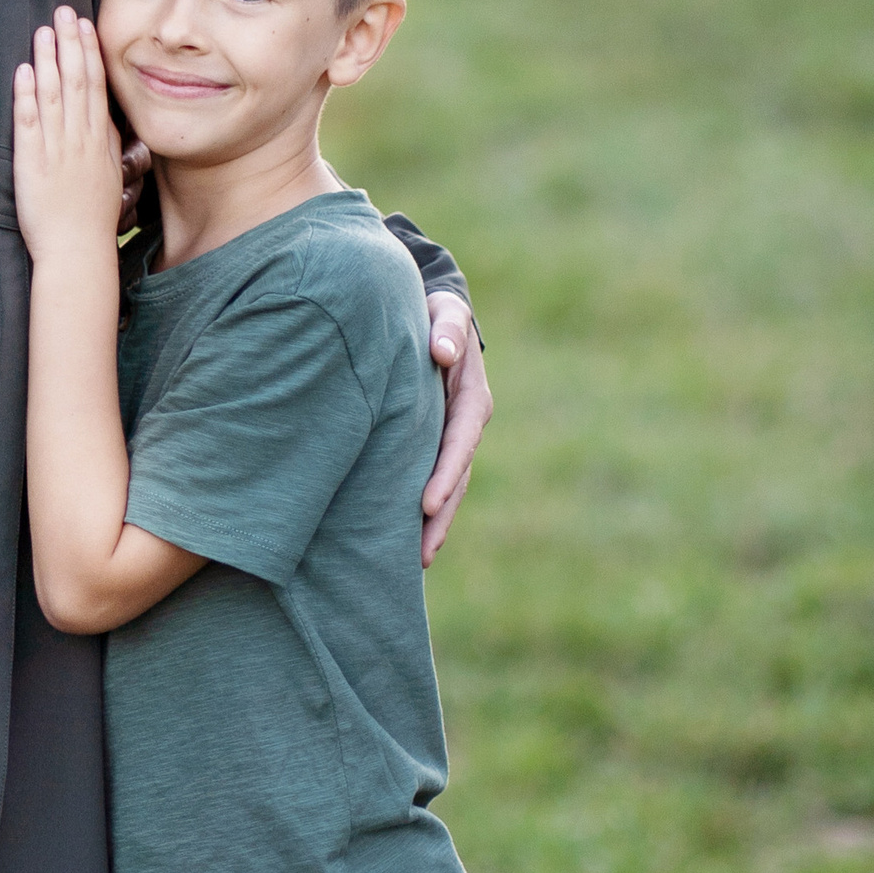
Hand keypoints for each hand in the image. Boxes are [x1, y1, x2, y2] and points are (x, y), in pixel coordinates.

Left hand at [13, 10, 125, 270]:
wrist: (78, 252)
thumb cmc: (93, 219)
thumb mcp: (109, 174)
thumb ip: (104, 143)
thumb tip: (101, 116)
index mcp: (100, 141)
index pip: (96, 87)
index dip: (89, 53)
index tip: (84, 25)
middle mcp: (80, 140)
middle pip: (77, 82)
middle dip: (70, 44)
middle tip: (64, 11)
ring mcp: (56, 150)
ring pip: (54, 97)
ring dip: (49, 60)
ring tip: (43, 30)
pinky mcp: (32, 164)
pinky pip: (29, 125)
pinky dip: (27, 97)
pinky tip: (24, 72)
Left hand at [420, 296, 489, 566]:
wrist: (431, 317)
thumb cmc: (435, 313)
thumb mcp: (446, 312)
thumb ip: (448, 328)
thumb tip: (443, 352)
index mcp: (471, 397)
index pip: (461, 440)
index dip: (445, 472)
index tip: (425, 503)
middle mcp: (465, 424)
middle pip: (456, 477)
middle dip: (440, 516)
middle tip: (421, 552)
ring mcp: (450, 437)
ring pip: (446, 487)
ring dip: (433, 523)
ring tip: (415, 560)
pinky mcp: (433, 443)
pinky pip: (428, 478)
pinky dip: (420, 508)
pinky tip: (402, 537)